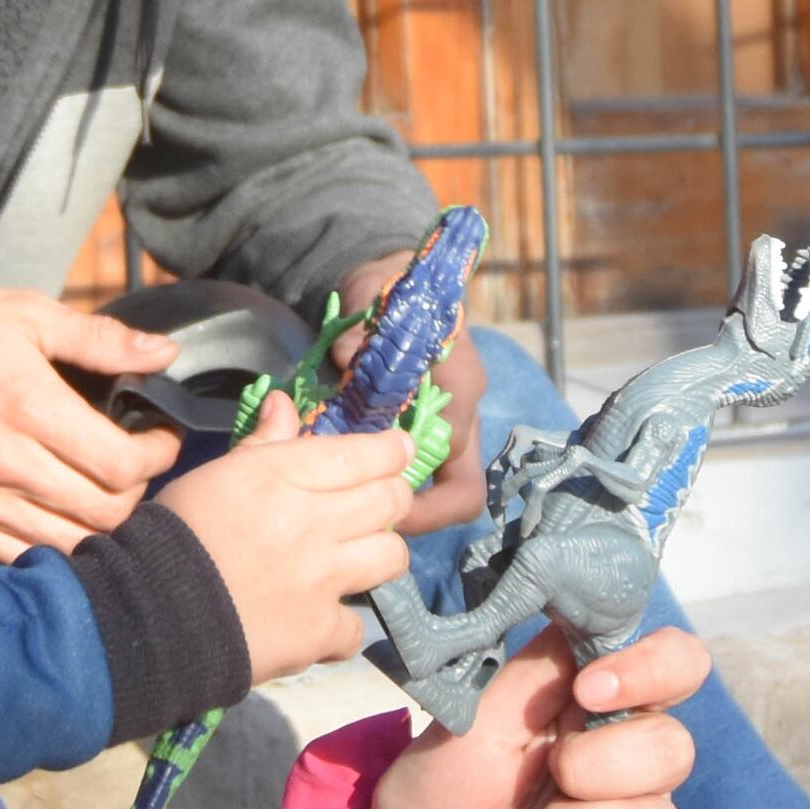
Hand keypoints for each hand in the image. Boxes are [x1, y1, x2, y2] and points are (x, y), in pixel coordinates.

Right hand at [0, 285, 181, 559]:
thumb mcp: (22, 313)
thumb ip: (98, 338)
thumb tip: (162, 352)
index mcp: (29, 407)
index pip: (120, 463)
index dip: (157, 455)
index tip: (161, 437)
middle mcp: (6, 462)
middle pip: (104, 511)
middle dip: (138, 489)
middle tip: (138, 463)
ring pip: (68, 542)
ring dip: (102, 524)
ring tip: (106, 491)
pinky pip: (20, 555)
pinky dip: (55, 547)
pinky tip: (64, 516)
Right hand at [153, 387, 421, 680]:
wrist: (148, 615)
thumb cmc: (174, 535)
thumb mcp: (213, 476)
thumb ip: (260, 443)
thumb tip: (285, 403)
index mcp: (280, 477)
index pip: (363, 454)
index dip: (391, 451)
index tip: (398, 451)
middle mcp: (312, 522)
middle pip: (391, 500)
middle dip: (393, 497)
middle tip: (380, 503)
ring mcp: (321, 579)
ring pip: (391, 556)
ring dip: (378, 554)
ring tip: (356, 559)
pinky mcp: (318, 631)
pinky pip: (358, 625)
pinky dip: (342, 625)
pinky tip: (321, 620)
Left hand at [326, 248, 493, 534]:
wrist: (399, 280)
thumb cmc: (389, 290)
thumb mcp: (369, 296)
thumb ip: (358, 330)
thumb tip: (344, 358)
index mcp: (460, 382)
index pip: (454, 454)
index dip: (419, 493)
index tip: (375, 502)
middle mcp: (465, 410)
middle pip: (463, 490)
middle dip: (423, 516)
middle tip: (372, 527)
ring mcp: (454, 423)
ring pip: (448, 488)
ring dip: (408, 505)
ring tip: (359, 510)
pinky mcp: (436, 428)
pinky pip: (429, 474)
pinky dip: (396, 486)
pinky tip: (357, 486)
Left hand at [350, 627, 703, 808]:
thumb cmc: (439, 792)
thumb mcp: (475, 720)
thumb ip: (538, 671)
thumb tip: (586, 609)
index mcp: (604, 710)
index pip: (680, 665)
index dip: (654, 669)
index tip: (590, 689)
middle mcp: (633, 771)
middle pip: (675, 750)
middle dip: (595, 765)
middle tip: (545, 773)